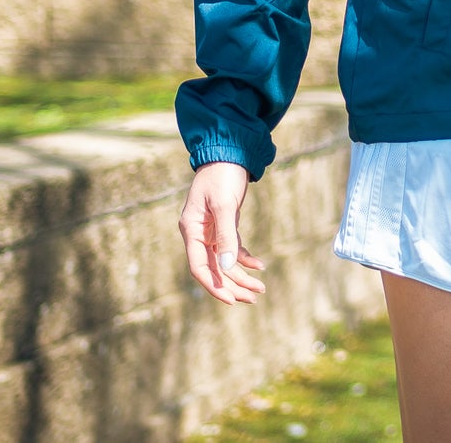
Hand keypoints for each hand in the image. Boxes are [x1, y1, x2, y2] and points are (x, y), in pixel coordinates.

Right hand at [178, 159, 266, 305]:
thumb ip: (226, 234)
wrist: (228, 150)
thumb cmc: (222, 173)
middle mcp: (198, 233)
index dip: (213, 285)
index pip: (199, 266)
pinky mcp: (224, 224)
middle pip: (214, 268)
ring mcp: (211, 229)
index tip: (231, 300)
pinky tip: (259, 265)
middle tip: (254, 297)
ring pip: (225, 261)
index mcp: (191, 229)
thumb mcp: (224, 203)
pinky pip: (233, 248)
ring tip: (260, 288)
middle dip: (233, 284)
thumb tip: (227, 267)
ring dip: (241, 275)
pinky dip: (245, 258)